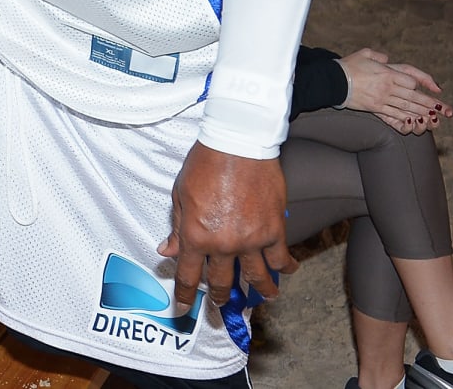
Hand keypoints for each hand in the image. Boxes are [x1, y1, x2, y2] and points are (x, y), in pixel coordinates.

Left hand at [158, 143, 293, 309]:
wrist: (237, 144)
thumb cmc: (205, 163)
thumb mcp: (180, 195)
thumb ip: (176, 226)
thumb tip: (166, 248)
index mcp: (194, 236)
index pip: (187, 275)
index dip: (185, 295)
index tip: (185, 308)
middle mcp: (222, 245)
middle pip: (221, 282)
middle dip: (218, 297)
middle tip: (219, 304)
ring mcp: (250, 241)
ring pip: (256, 278)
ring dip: (259, 291)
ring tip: (262, 297)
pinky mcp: (273, 230)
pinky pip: (281, 258)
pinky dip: (285, 268)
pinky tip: (286, 270)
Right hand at [338, 48, 450, 132]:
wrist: (332, 81)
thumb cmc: (348, 65)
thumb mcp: (365, 53)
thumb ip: (379, 56)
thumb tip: (387, 58)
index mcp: (387, 72)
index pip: (412, 80)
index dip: (423, 84)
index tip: (433, 89)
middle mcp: (387, 87)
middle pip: (414, 97)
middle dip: (432, 104)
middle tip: (446, 111)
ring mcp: (381, 99)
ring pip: (407, 108)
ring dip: (423, 114)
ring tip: (436, 119)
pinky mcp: (375, 108)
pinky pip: (393, 116)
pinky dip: (406, 120)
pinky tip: (415, 123)